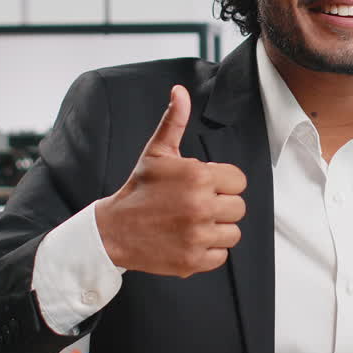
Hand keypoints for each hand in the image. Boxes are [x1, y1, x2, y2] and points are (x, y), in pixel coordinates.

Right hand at [94, 85, 246, 276]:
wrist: (114, 230)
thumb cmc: (140, 188)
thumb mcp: (157, 153)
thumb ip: (174, 121)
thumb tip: (180, 91)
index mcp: (198, 176)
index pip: (239, 181)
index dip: (222, 184)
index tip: (202, 187)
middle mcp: (201, 206)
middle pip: (239, 208)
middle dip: (221, 206)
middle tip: (196, 206)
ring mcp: (197, 235)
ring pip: (233, 233)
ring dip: (217, 230)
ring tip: (192, 223)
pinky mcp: (193, 260)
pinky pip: (221, 256)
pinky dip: (208, 252)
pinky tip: (188, 240)